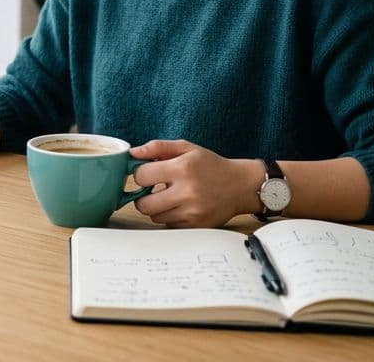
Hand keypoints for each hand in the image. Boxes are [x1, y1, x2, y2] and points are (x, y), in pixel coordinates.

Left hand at [129, 140, 261, 227]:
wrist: (240, 186)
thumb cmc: (211, 165)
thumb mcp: (187, 148)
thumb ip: (158, 147)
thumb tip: (133, 152)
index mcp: (182, 168)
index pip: (141, 176)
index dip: (140, 173)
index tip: (147, 173)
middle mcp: (187, 192)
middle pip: (143, 204)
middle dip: (143, 196)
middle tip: (152, 189)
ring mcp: (192, 212)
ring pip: (155, 216)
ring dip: (157, 207)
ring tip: (170, 196)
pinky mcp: (196, 225)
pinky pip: (168, 224)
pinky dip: (169, 216)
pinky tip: (180, 206)